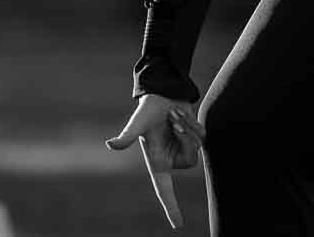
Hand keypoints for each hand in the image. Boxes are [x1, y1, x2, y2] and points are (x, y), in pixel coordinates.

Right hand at [107, 94, 201, 227]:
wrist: (163, 90)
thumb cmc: (148, 108)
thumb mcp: (138, 123)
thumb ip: (127, 136)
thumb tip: (110, 144)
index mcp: (157, 161)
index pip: (164, 190)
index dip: (171, 208)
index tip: (178, 225)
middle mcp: (171, 158)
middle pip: (190, 160)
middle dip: (184, 137)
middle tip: (173, 119)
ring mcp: (183, 149)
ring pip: (197, 147)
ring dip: (188, 127)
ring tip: (175, 115)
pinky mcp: (193, 139)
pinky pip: (202, 137)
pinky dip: (194, 123)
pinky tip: (183, 114)